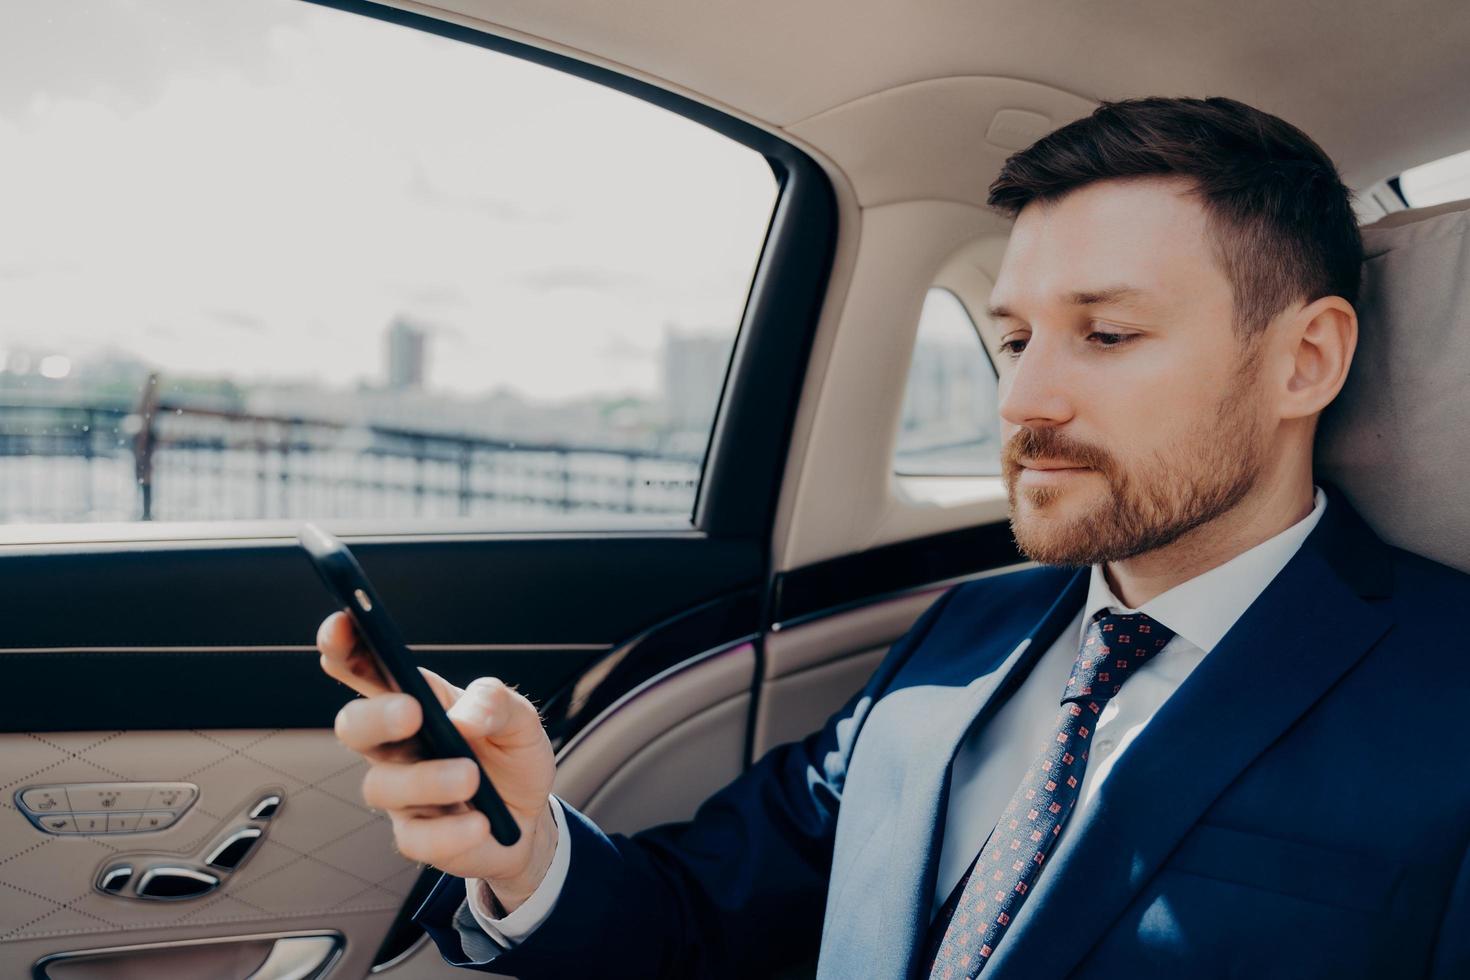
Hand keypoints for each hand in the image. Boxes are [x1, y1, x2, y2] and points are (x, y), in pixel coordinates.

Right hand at [317, 611, 557, 911]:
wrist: (531, 817)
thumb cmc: (511, 755)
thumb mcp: (521, 718)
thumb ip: (497, 702)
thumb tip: (465, 717)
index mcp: (415, 701)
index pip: (365, 670)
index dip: (344, 646)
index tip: (342, 624)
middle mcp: (396, 745)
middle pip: (353, 726)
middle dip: (375, 715)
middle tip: (411, 710)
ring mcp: (401, 794)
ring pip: (382, 785)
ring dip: (426, 778)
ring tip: (470, 777)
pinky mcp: (416, 837)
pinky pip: (415, 838)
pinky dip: (449, 831)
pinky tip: (479, 823)